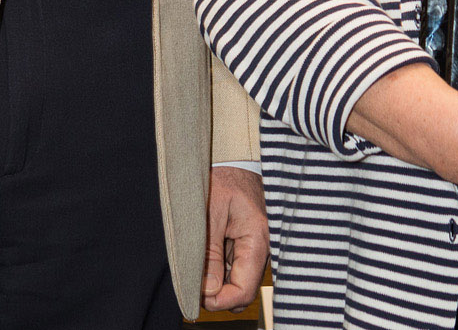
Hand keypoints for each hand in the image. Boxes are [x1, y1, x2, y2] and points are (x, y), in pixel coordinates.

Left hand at [202, 166, 268, 311]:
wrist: (231, 156)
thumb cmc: (221, 177)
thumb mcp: (209, 213)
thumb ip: (209, 254)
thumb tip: (207, 292)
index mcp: (258, 239)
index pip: (244, 291)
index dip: (219, 301)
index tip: (197, 296)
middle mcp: (264, 246)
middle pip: (242, 290)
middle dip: (218, 292)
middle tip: (193, 280)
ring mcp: (257, 245)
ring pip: (237, 280)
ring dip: (217, 278)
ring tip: (199, 258)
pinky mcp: (250, 241)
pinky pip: (236, 265)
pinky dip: (220, 267)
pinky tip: (208, 250)